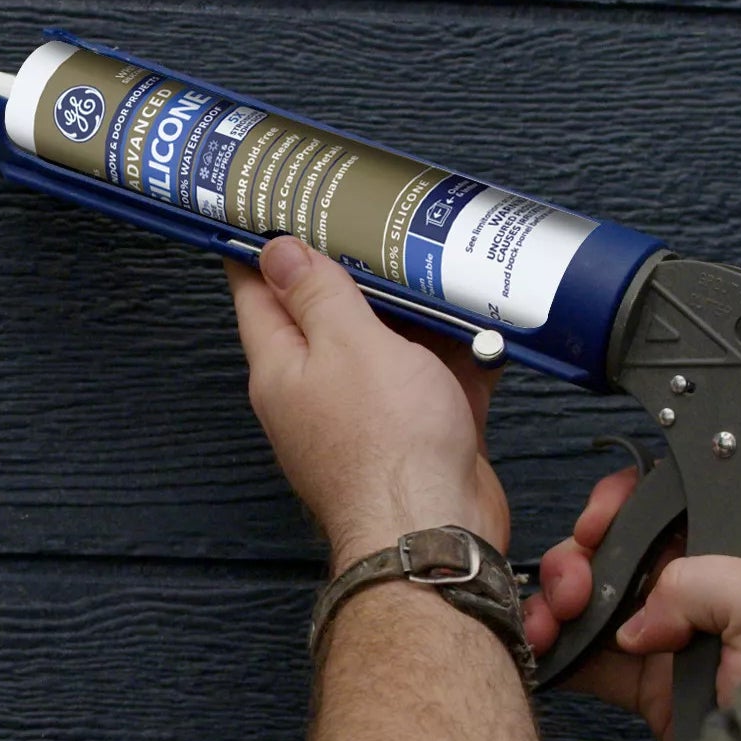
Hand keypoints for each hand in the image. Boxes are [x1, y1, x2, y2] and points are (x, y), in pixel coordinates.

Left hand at [224, 239, 509, 566]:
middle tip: (377, 221)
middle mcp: (320, 391)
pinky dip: (461, 354)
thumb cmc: (384, 451)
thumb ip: (318, 295)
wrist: (438, 532)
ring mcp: (373, 414)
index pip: (257, 292)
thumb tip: (279, 253)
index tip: (269, 208)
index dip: (260, 247)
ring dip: (419, 310)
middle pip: (330, 314)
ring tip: (443, 264)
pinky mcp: (421, 433)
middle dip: (357, 269)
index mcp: (284, 366)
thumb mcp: (347, 344)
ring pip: (392, 343)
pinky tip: (483, 328)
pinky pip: (439, 379)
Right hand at [523, 464, 740, 740]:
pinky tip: (544, 648)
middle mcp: (711, 583)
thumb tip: (640, 621)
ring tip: (549, 622)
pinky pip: (593, 656)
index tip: (599, 523)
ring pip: (600, 598)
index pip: (678, 500)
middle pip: (625, 547)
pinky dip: (562, 650)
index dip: (628, 504)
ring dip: (563, 602)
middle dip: (584, 558)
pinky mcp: (652, 683)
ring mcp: (678, 633)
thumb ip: (698, 579)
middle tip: (573, 586)